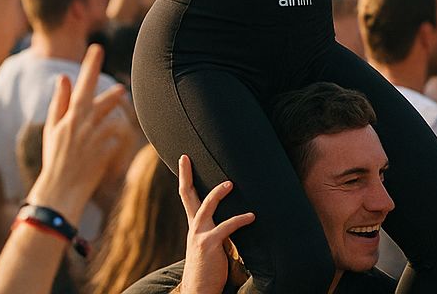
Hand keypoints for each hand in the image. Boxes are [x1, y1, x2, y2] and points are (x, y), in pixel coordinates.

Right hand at [24, 45, 129, 220]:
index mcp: (70, 117)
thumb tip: (64, 78)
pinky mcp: (105, 151)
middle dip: (106, 82)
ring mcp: (94, 138)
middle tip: (117, 75)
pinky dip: (117, 135)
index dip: (90, 66)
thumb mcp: (52, 129)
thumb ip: (59, 102)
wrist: (61, 189)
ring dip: (116, 106)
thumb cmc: (55, 158)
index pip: (81, 85)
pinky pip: (117, 137)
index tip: (97, 48)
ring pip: (112, 115)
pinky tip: (115, 137)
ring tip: (121, 97)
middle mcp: (82, 125)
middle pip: (99, 97)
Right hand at [177, 158, 254, 293]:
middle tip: (187, 156)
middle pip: (188, 196)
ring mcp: (199, 235)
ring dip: (218, 193)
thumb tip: (234, 212)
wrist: (199, 289)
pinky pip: (226, 227)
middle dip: (187, 175)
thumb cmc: (209, 267)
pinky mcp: (209, 244)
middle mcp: (194, 227)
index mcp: (195, 225)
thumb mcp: (211, 243)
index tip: (184, 158)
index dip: (185, 176)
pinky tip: (252, 216)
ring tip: (230, 183)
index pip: (187, 196)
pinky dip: (240, 220)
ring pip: (206, 207)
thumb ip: (218, 227)